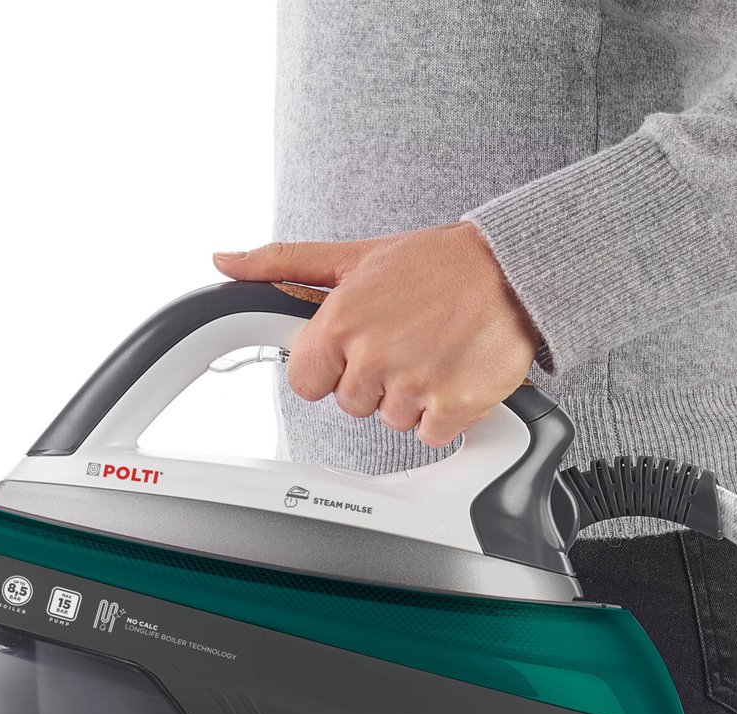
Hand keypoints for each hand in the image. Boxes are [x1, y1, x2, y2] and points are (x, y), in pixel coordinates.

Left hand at [212, 222, 540, 447]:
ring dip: (411, 396)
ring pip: (390, 421)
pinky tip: (453, 372)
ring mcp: (415, 385)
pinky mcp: (453, 407)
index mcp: (341, 321)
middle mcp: (375, 356)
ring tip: (433, 352)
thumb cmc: (436, 262)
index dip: (331, 369)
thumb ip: (284, 263)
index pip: (306, 383)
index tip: (357, 349)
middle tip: (405, 341)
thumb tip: (225, 261)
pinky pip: (429, 433)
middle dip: (375, 380)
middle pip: (352, 404)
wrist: (512, 269)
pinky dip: (444, 412)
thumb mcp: (354, 256)